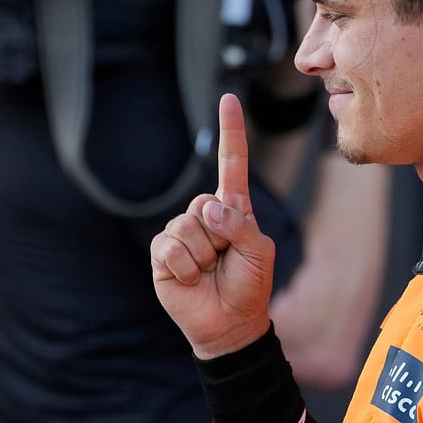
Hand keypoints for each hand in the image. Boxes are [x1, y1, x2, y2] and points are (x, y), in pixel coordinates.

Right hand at [151, 93, 275, 357]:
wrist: (230, 324)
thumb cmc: (250, 285)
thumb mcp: (259, 251)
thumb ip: (239, 225)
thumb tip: (206, 210)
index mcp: (232, 208)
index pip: (230, 162)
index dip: (229, 131)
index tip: (228, 98)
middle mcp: (204, 215)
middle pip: (203, 203)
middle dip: (219, 235)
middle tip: (225, 259)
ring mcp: (181, 234)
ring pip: (187, 227)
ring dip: (203, 255)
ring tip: (209, 271)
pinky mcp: (163, 254)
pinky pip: (171, 249)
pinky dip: (185, 267)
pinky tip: (191, 278)